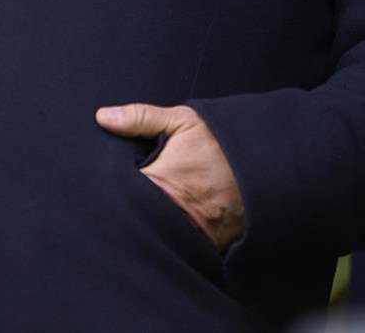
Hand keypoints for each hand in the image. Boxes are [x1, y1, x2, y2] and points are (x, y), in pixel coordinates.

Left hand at [95, 103, 243, 249]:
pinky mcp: (209, 246)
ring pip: (155, 237)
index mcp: (160, 180)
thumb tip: (102, 116)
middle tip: (106, 209)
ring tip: (137, 219)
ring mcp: (192, 232)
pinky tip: (162, 233)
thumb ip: (141, 118)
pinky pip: (180, 249)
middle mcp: (173, 211)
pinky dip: (171, 242)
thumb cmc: (222, 142)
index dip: (105, 190)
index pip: (119, 192)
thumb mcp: (183, 121)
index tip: (96, 186)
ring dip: (146, 228)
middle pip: (133, 219)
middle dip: (123, 212)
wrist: (268, 167)